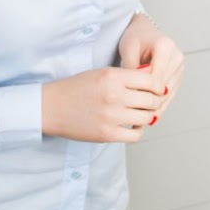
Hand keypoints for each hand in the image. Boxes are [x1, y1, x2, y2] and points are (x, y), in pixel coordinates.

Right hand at [41, 67, 163, 143]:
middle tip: (150, 104)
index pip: (151, 81)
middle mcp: (114, 95)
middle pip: (152, 100)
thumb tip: (152, 79)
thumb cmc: (75, 89)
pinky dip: (137, 132)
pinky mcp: (107, 134)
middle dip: (155, 102)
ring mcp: (111, 116)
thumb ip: (125, 76)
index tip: (157, 90)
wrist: (51, 107)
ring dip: (146, 117)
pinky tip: (131, 127)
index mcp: (113, 77)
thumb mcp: (100, 73)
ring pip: (147, 118)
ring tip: (139, 115)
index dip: (158, 86)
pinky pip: (135, 136)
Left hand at [117, 13, 184, 119]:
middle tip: (134, 118)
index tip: (131, 105)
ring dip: (156, 107)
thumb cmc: (134, 38)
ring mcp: (180, 67)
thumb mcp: (128, 50)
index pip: (156, 76)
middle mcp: (177, 56)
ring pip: (168, 93)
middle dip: (150, 103)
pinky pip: (170, 94)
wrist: (144, 32)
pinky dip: (160, 105)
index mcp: (165, 46)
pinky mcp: (178, 76)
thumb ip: (131, 69)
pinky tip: (149, 116)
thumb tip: (134, 92)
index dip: (144, 92)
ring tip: (140, 120)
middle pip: (164, 87)